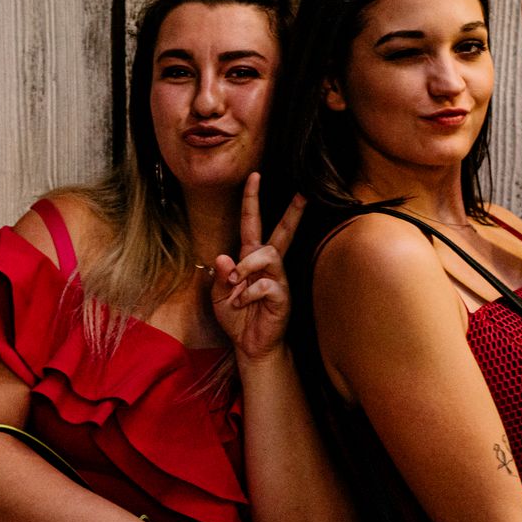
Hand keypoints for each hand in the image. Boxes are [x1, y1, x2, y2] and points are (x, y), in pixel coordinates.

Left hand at [209, 174, 305, 363]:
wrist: (250, 345)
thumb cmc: (237, 317)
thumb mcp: (219, 295)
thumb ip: (221, 276)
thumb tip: (224, 257)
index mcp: (250, 257)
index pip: (252, 223)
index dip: (252, 199)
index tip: (255, 176)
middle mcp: (267, 264)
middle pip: (282, 232)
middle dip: (292, 212)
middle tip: (302, 193)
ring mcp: (278, 278)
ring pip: (267, 254)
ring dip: (246, 268)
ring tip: (236, 287)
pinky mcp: (282, 295)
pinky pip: (265, 284)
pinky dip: (248, 294)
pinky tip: (242, 304)